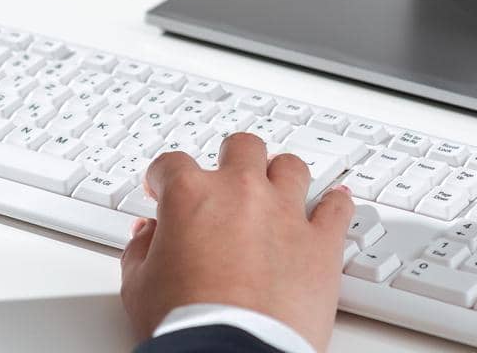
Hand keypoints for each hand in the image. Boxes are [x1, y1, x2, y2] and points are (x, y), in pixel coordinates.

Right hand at [120, 133, 351, 351]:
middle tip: (227, 178)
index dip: (164, 177)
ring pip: (291, 167)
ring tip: (279, 188)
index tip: (163, 187)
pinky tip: (336, 201)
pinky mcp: (320, 244)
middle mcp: (241, 192)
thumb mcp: (138, 288)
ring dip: (282, 175)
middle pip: (242, 148)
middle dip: (232, 159)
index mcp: (191, 196)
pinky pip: (338, 208)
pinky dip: (337, 203)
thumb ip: (140, 250)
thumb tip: (146, 235)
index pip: (172, 165)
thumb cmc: (186, 326)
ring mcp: (285, 213)